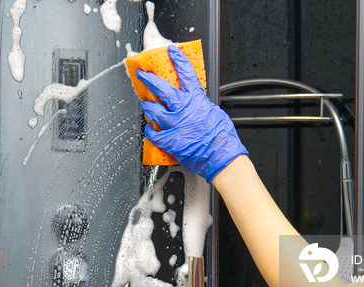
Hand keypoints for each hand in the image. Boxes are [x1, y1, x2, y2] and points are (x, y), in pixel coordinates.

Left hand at [136, 45, 247, 182]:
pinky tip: (150, 129)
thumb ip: (201, 105)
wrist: (221, 157)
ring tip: (145, 105)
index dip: (178, 60)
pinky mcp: (168, 140)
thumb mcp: (215, 113)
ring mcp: (173, 124)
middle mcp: (182, 109)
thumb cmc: (222, 138)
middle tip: (141, 74)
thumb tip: (196, 103)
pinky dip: (150, 130)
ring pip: (152, 110)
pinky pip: (152, 132)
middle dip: (148, 79)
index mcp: (196, 100)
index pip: (186, 74)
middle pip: (161, 88)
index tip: (171, 51)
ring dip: (147, 106)